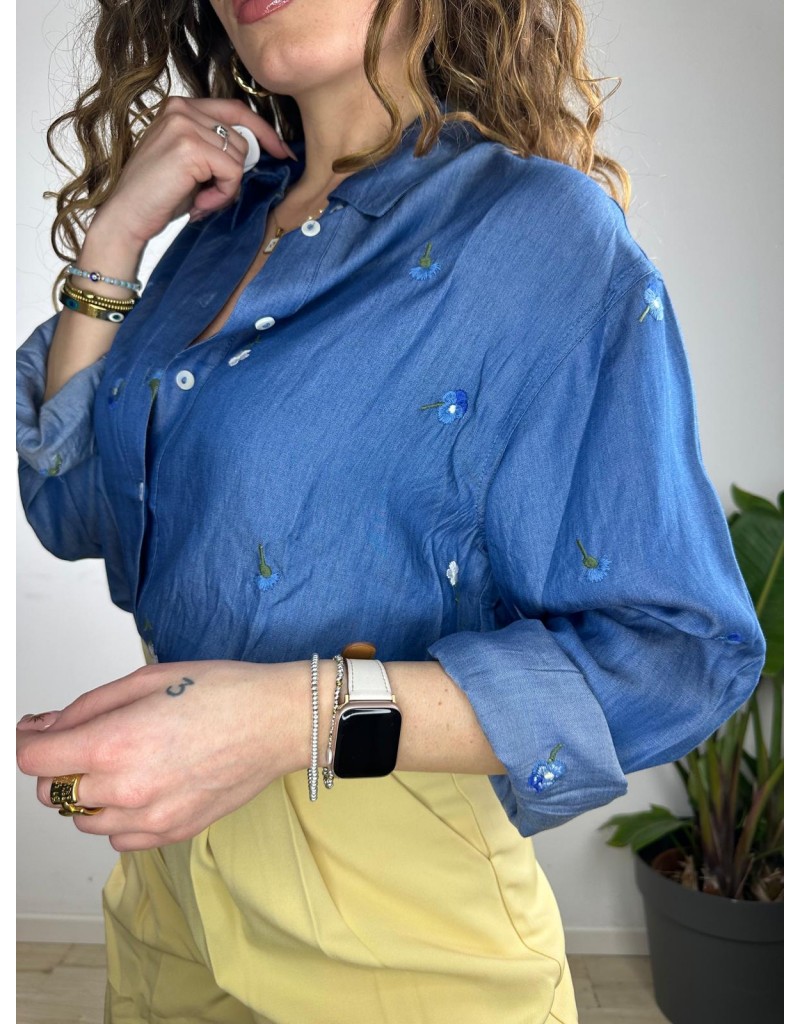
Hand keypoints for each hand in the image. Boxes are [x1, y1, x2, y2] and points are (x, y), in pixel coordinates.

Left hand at [17, 659, 308, 850]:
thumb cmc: (224, 693)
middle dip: (60, 764)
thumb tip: (45, 727)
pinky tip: (142, 788)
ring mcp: (149, 818)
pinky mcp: (171, 833)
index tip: (36, 733)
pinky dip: (117, 818)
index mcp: (115, 743)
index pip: (35, 759)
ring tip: (123, 763)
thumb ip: (87, 707)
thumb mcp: (147, 679)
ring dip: (88, 793)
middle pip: (53, 791)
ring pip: (82, 819)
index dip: (28, 741)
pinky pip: (118, 839)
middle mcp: (126, 788)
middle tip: (88, 740)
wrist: (278, 722)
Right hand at [89, 96, 294, 249]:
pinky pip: (232, 173)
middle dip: (234, 174)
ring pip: (239, 158)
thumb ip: (217, 147)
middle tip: (207, 195)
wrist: (127, 216)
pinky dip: (221, 195)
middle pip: (242, 139)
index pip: (236, 110)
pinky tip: (198, 203)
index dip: (264, 132)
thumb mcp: (192, 163)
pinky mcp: (189, 147)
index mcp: (180, 107)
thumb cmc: (159, 195)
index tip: (283, 152)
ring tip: (199, 198)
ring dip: (226, 188)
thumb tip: (261, 150)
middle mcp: (181, 108)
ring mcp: (184, 125)